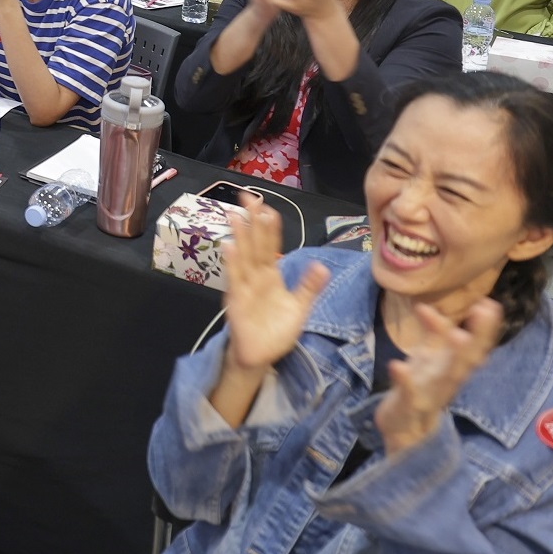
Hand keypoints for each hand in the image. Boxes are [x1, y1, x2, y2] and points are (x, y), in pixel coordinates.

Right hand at [220, 192, 329, 372]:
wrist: (260, 355)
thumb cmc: (277, 330)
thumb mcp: (299, 308)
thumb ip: (309, 286)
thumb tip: (323, 265)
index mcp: (271, 276)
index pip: (270, 246)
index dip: (269, 227)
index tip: (267, 207)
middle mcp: (256, 277)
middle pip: (254, 244)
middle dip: (251, 222)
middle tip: (247, 197)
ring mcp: (244, 287)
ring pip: (243, 257)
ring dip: (239, 237)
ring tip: (236, 216)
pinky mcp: (236, 301)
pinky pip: (235, 279)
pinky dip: (232, 263)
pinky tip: (229, 247)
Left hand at [377, 299, 502, 455]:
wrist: (404, 431)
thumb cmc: (420, 389)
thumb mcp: (426, 360)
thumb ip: (428, 335)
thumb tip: (425, 307)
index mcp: (452, 368)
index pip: (473, 348)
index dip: (483, 328)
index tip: (488, 303)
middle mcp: (446, 382)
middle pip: (467, 360)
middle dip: (478, 337)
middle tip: (487, 311)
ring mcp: (430, 396)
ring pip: (446, 378)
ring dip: (452, 358)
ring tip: (458, 335)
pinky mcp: (408, 407)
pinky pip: (408, 394)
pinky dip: (404, 380)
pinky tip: (397, 365)